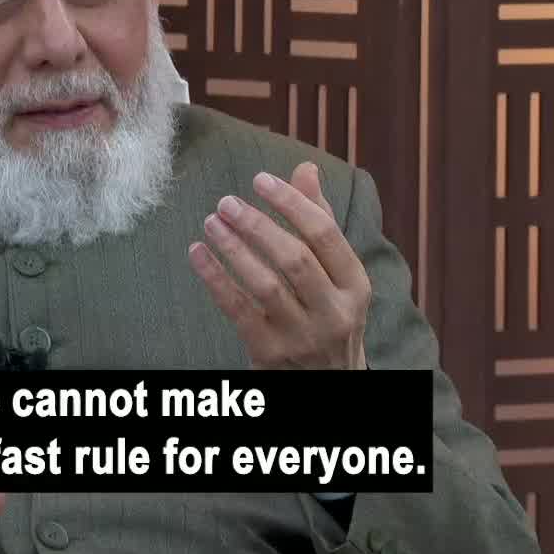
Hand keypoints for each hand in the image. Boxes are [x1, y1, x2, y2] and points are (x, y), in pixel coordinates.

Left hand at [188, 161, 370, 369]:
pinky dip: (215, 278)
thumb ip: (320, 222)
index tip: (260, 180)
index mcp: (355, 285)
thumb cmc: (328, 314)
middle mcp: (334, 313)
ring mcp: (302, 337)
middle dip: (257, 225)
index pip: (325, 235)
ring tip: (211, 222)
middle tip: (227, 202)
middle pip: (294, 259)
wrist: (328, 383)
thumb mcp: (337, 275)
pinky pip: (238, 310)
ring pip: (265, 285)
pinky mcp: (270, 354)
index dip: (292, 203)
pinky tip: (198, 254)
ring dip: (234, 249)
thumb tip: (305, 169)